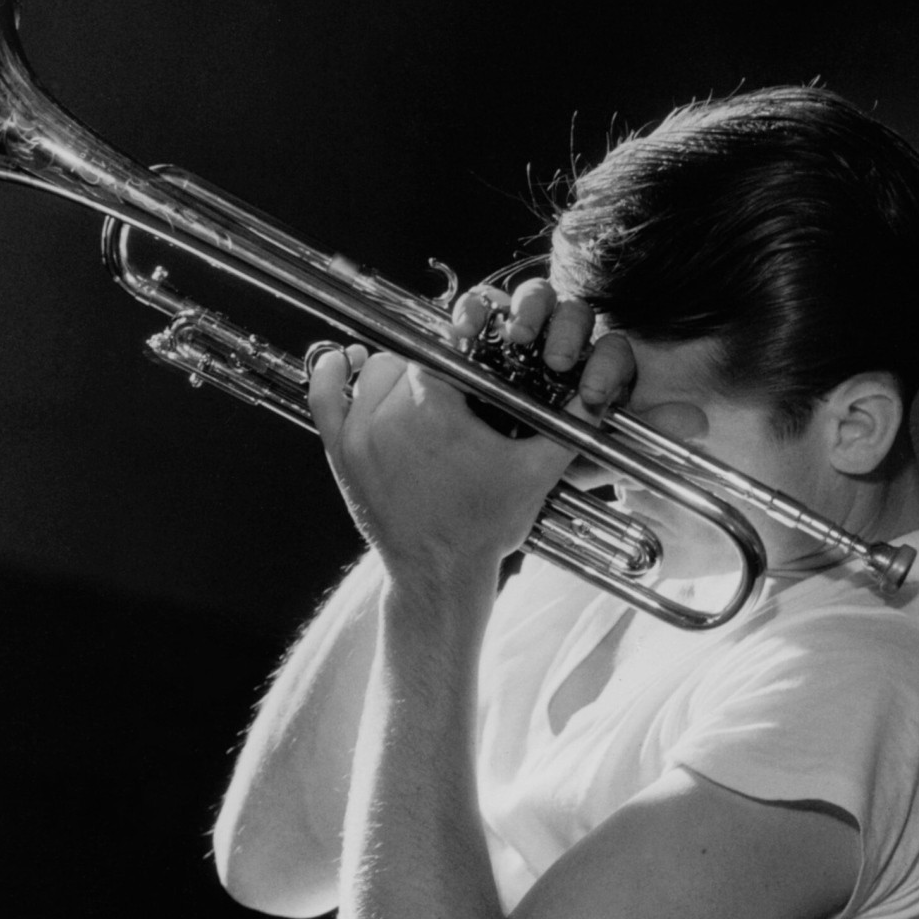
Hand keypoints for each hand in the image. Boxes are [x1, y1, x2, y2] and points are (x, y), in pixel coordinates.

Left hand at [307, 279, 634, 576]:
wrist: (439, 575)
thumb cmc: (486, 525)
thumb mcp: (535, 472)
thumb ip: (567, 427)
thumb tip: (594, 394)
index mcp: (436, 408)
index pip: (445, 346)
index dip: (464, 343)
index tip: (475, 351)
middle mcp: (389, 414)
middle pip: (411, 356)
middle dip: (436, 366)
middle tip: (458, 387)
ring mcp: (359, 433)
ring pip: (374, 370)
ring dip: (397, 373)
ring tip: (422, 390)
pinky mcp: (340, 452)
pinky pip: (324, 394)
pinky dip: (331, 372)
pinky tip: (343, 359)